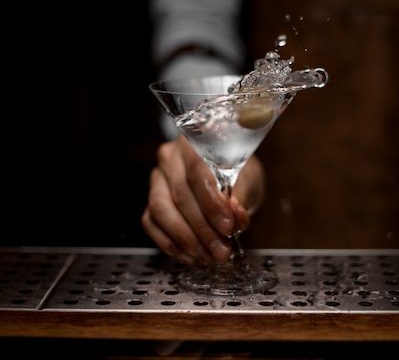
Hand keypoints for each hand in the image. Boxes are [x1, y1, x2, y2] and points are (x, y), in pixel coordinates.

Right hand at [142, 135, 265, 264]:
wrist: (228, 176)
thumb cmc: (238, 173)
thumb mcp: (248, 181)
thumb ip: (241, 198)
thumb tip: (236, 216)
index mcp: (195, 143)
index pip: (198, 173)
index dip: (212, 203)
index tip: (227, 226)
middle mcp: (170, 158)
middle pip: (180, 195)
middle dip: (203, 229)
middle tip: (222, 250)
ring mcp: (157, 179)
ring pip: (161, 210)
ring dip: (186, 239)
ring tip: (209, 255)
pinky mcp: (150, 201)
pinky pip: (151, 224)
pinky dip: (172, 244)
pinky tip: (192, 255)